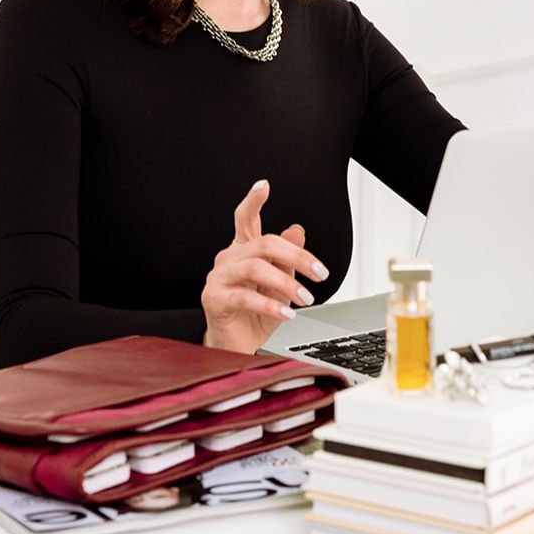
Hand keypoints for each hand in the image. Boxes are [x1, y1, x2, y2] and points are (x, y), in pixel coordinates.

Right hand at [201, 179, 329, 353]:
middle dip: (297, 255)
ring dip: (286, 282)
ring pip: (255, 267)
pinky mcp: (214, 299)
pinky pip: (245, 297)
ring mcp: (219, 278)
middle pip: (263, 243)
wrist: (239, 348)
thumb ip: (287, 260)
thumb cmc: (257, 317)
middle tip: (319, 273)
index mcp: (243, 251)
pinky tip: (286, 313)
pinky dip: (269, 305)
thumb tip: (297, 231)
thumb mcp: (280, 286)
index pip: (245, 219)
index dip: (253, 201)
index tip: (263, 186)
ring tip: (305, 297)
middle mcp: (229, 259)